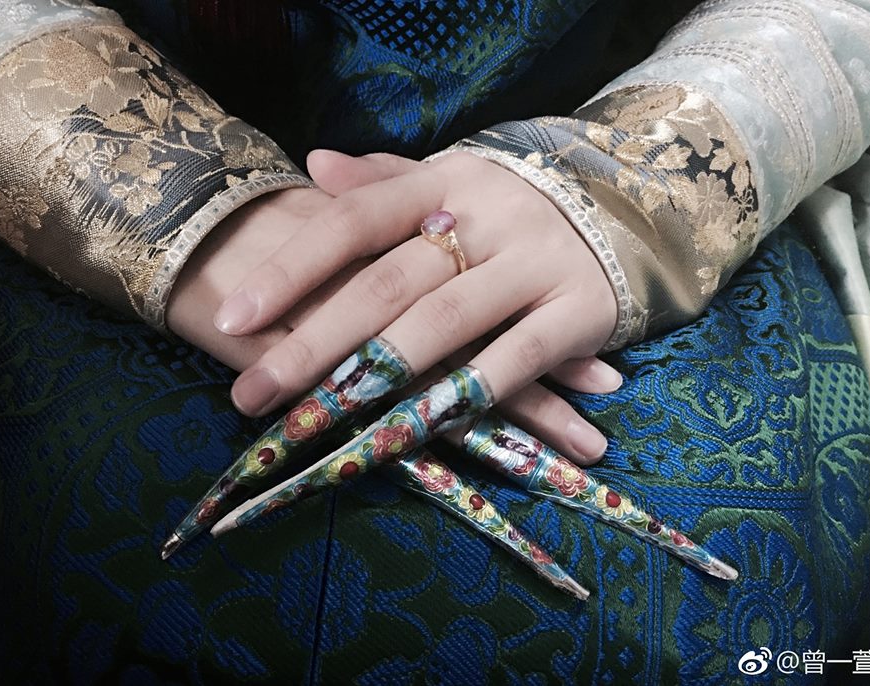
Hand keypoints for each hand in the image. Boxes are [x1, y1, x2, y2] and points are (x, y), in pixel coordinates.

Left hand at [214, 150, 619, 462]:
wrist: (635, 202)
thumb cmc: (515, 205)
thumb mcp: (453, 181)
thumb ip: (385, 182)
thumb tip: (313, 164)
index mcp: (444, 182)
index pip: (353, 221)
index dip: (291, 269)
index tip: (234, 317)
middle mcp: (485, 217)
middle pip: (387, 282)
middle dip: (314, 343)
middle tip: (251, 395)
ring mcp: (535, 263)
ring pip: (444, 325)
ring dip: (377, 380)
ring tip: (317, 426)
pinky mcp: (580, 310)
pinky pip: (516, 362)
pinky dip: (467, 399)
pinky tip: (417, 434)